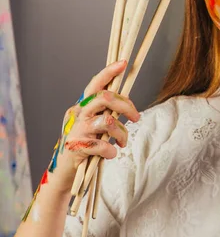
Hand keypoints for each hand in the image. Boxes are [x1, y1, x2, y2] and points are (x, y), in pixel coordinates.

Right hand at [48, 59, 139, 191]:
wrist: (65, 174)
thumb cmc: (85, 146)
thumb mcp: (93, 126)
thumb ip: (105, 114)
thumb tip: (127, 105)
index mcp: (82, 106)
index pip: (95, 84)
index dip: (109, 72)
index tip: (123, 63)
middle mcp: (77, 114)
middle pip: (105, 98)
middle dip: (126, 105)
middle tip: (136, 117)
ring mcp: (76, 130)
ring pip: (108, 121)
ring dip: (122, 134)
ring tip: (123, 142)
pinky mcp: (77, 147)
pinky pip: (103, 145)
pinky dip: (112, 151)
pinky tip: (111, 154)